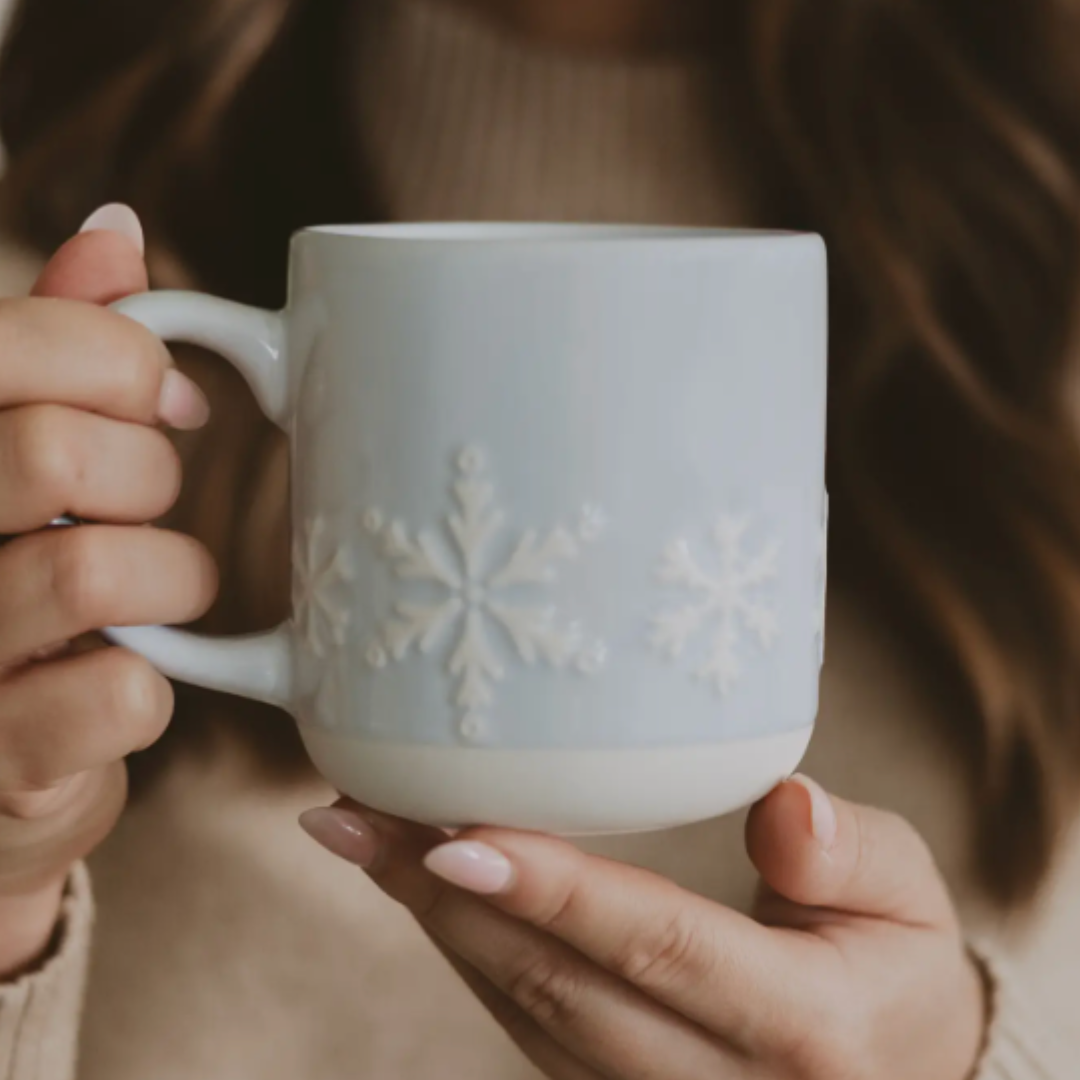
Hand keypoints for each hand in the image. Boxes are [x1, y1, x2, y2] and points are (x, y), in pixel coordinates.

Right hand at [0, 206, 215, 976]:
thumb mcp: (20, 447)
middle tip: (149, 502)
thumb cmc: (14, 581)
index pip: (8, 347)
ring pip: (94, 572)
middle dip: (147, 471)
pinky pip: (123, 695)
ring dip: (170, 576)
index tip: (169, 401)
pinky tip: (123, 678)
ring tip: (158, 590)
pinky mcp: (0, 762)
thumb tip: (119, 229)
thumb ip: (52, 344)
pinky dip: (152, 686)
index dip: (121, 360)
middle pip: (51, 450)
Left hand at [301, 776, 986, 1079]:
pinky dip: (463, 946)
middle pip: (560, 987)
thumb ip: (851, 853)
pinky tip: (417, 882)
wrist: (889, 1067)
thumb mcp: (908, 897)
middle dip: (447, 898)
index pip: (660, 947)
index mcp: (804, 1029)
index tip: (452, 834)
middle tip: (357, 815)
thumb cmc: (892, 968)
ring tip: (359, 833)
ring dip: (434, 919)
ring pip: (524, 1011)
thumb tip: (783, 805)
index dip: (554, 892)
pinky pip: (523, 1022)